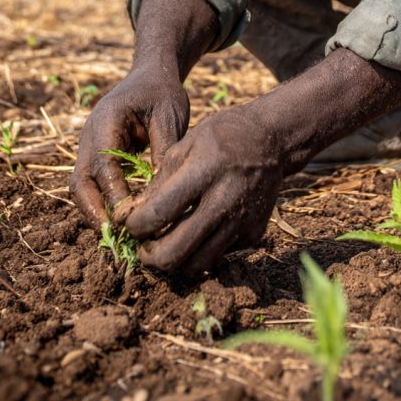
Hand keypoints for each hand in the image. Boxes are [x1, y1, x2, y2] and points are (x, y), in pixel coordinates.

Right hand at [69, 67, 189, 230]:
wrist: (151, 74)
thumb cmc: (162, 93)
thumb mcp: (170, 116)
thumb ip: (164, 150)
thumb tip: (161, 192)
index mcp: (106, 120)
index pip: (103, 165)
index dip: (114, 194)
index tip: (130, 218)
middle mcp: (90, 134)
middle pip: (80, 181)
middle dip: (94, 211)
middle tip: (117, 237)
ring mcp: (88, 145)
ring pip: (81, 186)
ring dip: (95, 211)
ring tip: (117, 237)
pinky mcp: (95, 154)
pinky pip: (91, 183)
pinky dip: (101, 203)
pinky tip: (120, 221)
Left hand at [119, 104, 283, 274]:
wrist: (272, 140)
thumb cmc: (222, 136)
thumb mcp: (186, 145)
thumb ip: (160, 181)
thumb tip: (136, 213)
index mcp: (203, 173)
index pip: (157, 214)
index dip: (134, 226)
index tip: (129, 224)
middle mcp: (223, 201)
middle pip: (175, 252)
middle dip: (150, 257)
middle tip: (143, 247)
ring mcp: (241, 222)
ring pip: (197, 264)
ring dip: (175, 261)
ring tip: (165, 246)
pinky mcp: (254, 234)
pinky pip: (219, 256)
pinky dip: (201, 253)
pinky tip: (195, 235)